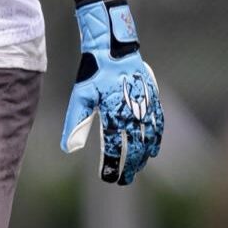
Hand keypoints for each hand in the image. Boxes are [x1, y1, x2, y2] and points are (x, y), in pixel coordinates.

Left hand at [60, 0, 163, 184]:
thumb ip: (76, 124)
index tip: (108, 179)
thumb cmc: (94, 72)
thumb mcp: (81, 96)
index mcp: (114, 114)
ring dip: (143, 156)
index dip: (112, 166)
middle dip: (129, 166)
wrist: (113, 47)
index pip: (113, 149)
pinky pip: (159, 124)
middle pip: (134, 148)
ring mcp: (146, 106)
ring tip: (137, 167)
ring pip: (149, 139)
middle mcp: (133, 113)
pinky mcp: (153, 98)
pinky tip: (154, 148)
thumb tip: (68, 149)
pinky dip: (157, 139)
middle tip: (123, 180)